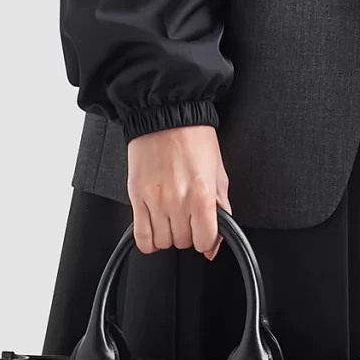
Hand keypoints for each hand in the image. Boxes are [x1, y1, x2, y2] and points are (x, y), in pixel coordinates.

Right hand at [126, 124, 231, 255]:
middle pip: (183, 242)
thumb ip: (222, 211)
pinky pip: (141, 236)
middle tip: (187, 216)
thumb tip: (215, 243)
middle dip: (187, 233)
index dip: (206, 239)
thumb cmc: (194, 139)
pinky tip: (154, 230)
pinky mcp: (136, 198)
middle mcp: (178, 202)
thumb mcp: (219, 174)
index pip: (205, 241)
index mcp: (202, 196)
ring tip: (171, 218)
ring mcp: (155, 202)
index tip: (204, 232)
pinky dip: (148, 241)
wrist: (166, 116)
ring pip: (163, 242)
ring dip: (168, 235)